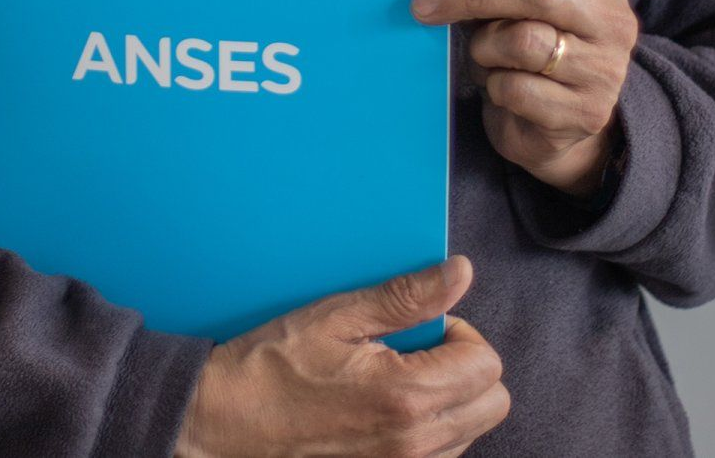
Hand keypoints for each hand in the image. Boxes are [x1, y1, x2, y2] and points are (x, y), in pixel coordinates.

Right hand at [174, 257, 508, 456]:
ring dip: (451, 400)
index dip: (461, 334)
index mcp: (405, 394)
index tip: (423, 328)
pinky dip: (431, 429)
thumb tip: (459, 274)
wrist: (222, 423)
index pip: (486, 363)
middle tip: (419, 351)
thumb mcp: (334, 318)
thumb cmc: (270, 368)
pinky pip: (441, 455)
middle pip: (492, 402)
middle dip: (467, 368)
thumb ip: (405, 298)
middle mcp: (414, 442)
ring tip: (397, 380)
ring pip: (470, 431)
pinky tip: (387, 409)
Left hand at [412, 0, 637, 196]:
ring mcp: (605, 68)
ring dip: (483, 49)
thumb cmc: (527, 54)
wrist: (556, 128)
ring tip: (483, 59)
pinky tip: (499, 90)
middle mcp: (613, 19)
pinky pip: (516, 89)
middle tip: (422, 5)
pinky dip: (493, 87)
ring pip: (524, 41)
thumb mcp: (516, 8)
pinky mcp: (586, 112)